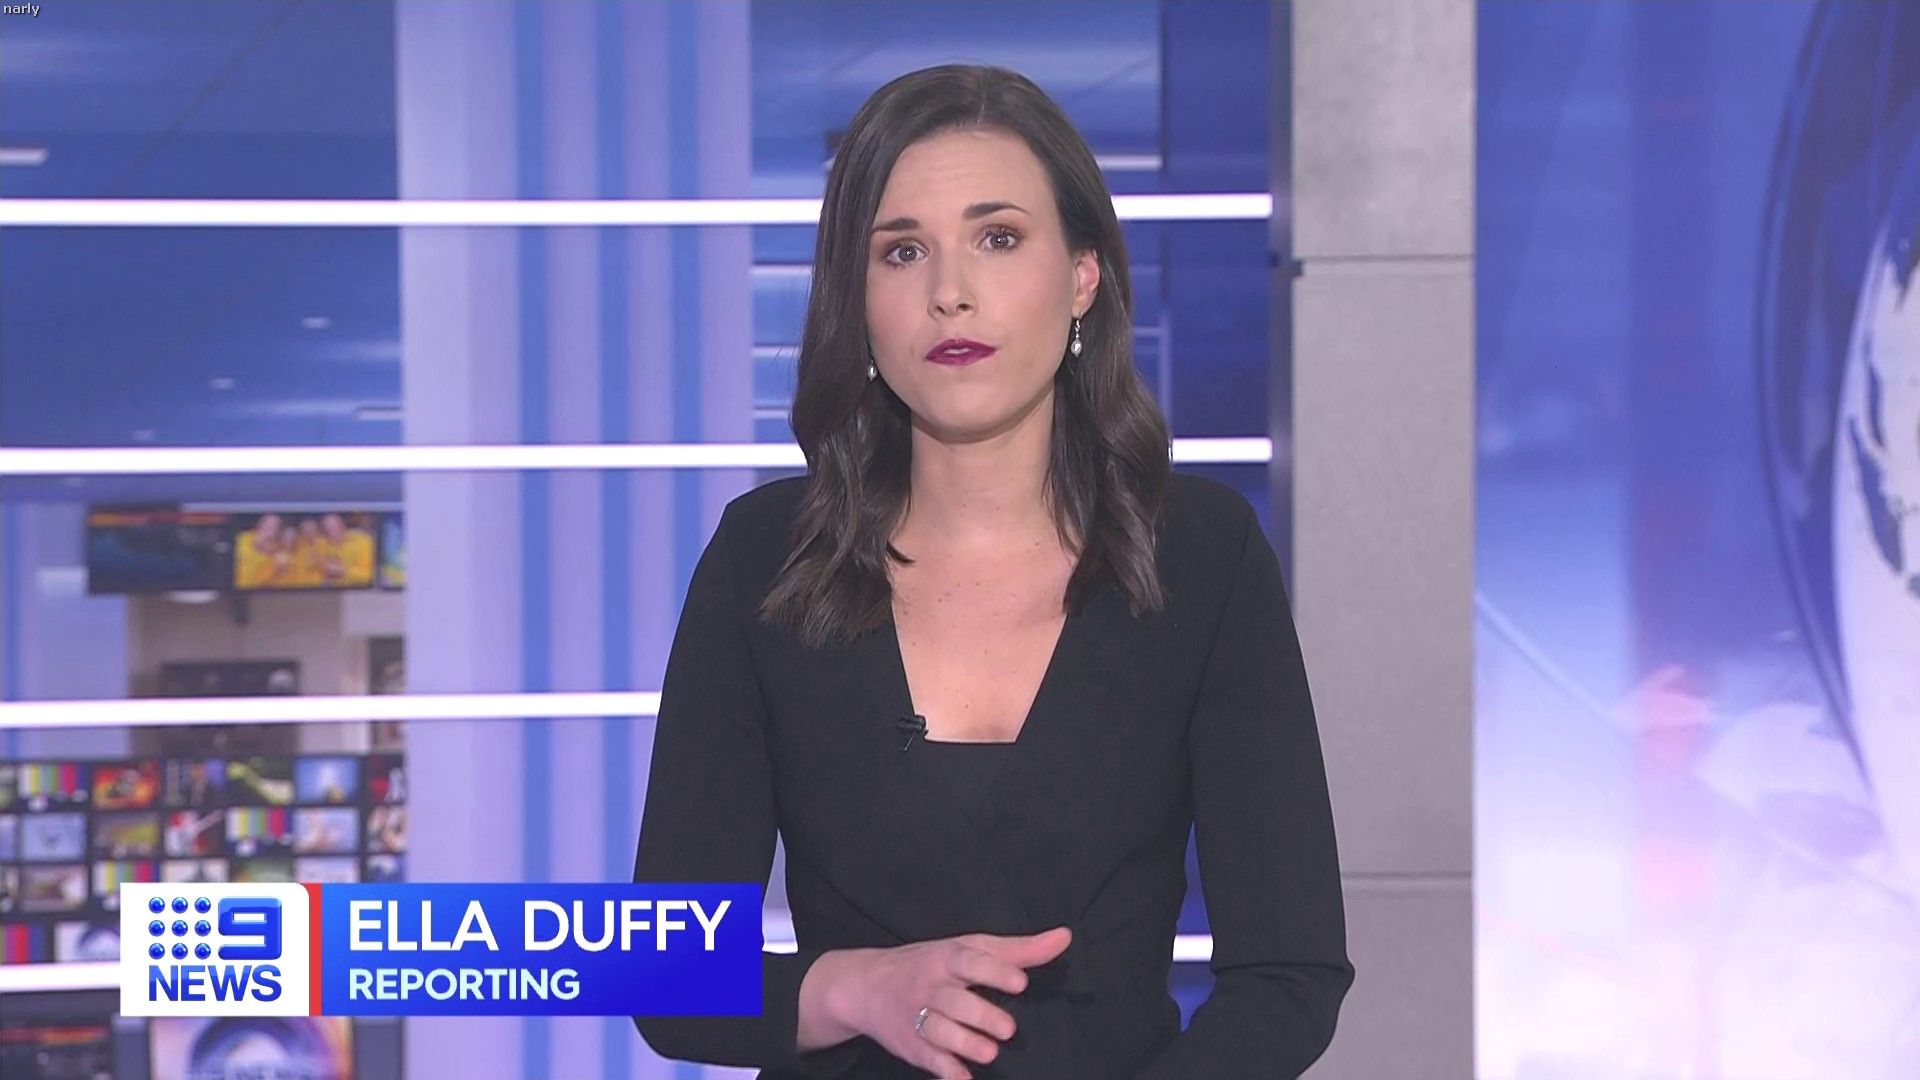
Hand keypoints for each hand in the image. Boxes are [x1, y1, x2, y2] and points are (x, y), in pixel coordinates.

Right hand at [822, 926, 1071, 1077]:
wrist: (867, 985)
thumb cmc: (931, 964)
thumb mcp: (968, 948)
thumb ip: (1018, 949)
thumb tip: (1064, 937)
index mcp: (947, 958)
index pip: (970, 961)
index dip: (995, 972)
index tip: (1021, 983)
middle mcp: (931, 987)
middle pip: (955, 1002)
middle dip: (982, 1017)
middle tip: (1008, 1029)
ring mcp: (918, 1017)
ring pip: (939, 1032)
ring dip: (965, 1044)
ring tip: (989, 1052)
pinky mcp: (911, 1046)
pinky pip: (928, 1061)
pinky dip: (945, 1071)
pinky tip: (962, 1079)